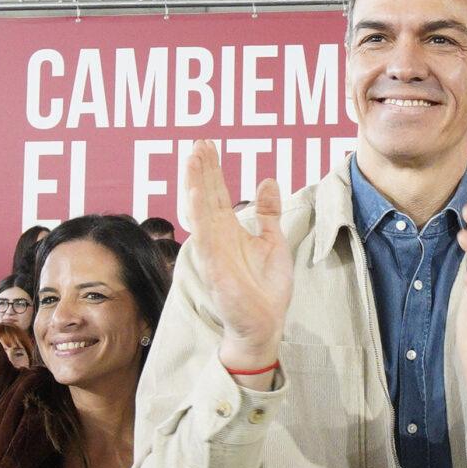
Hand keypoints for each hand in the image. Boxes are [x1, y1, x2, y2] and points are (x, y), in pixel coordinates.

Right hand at [180, 141, 291, 386]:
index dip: (212, 169)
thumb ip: (267, 213)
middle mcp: (218, 237)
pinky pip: (204, 238)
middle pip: (206, 196)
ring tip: (193, 157)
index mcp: (230, 231)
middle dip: (201, 169)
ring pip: (201, 211)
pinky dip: (199, 216)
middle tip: (198, 142)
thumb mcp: (273, 242)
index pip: (218, 193)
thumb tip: (268, 180)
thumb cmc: (265, 288)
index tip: (207, 144)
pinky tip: (194, 195)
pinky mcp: (215, 268)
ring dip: (196, 184)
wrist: (264, 325)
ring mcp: (214, 252)